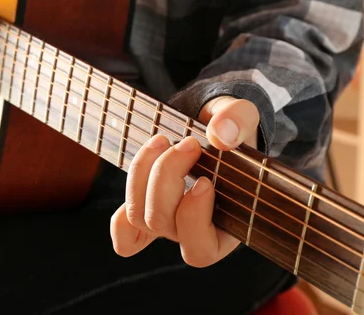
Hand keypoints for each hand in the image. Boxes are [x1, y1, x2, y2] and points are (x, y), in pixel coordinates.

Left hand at [110, 96, 259, 266]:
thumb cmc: (233, 132)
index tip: (205, 179)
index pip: (201, 248)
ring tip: (162, 140)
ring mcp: (167, 227)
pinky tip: (141, 174)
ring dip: (143, 173)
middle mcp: (192, 235)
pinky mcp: (148, 216)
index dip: (195, 214)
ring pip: (138, 217)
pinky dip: (121, 214)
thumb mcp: (242, 116)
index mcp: (227, 230)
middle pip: (161, 222)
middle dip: (167, 176)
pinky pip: (124, 235)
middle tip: (188, 144)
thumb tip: (220, 135)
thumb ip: (238, 119)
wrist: (215, 131)